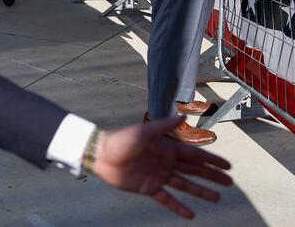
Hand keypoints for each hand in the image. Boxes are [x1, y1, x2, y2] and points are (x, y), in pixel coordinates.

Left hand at [94, 116, 231, 219]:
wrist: (101, 155)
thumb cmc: (121, 140)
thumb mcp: (144, 131)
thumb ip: (164, 126)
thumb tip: (183, 116)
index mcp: (167, 148)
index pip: (194, 155)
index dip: (211, 160)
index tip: (228, 166)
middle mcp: (165, 162)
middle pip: (194, 171)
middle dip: (212, 176)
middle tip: (230, 183)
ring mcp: (158, 176)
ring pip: (184, 185)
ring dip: (200, 191)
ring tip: (217, 198)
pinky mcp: (149, 188)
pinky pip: (167, 199)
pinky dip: (179, 207)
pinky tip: (191, 215)